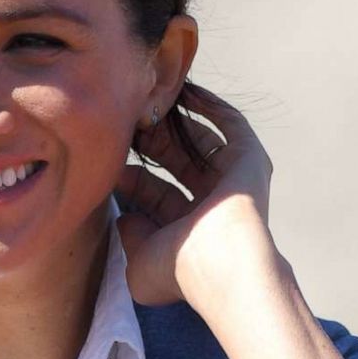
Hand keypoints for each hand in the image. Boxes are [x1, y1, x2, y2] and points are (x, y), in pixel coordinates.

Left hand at [114, 83, 281, 309]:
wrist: (220, 263)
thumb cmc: (180, 269)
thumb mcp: (139, 260)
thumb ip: (130, 236)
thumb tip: (124, 218)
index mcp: (187, 228)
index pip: (154, 193)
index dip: (131, 174)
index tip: (107, 154)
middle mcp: (210, 204)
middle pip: (176, 163)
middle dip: (150, 143)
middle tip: (126, 124)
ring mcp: (232, 181)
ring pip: (201, 142)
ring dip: (176, 123)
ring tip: (150, 100)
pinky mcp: (250, 159)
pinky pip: (230, 124)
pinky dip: (210, 106)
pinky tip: (186, 89)